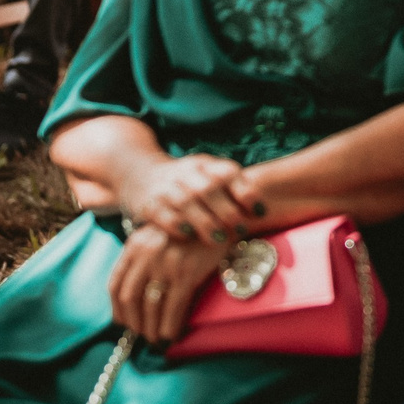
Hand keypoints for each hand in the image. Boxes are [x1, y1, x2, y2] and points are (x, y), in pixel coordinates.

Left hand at [108, 224, 227, 345]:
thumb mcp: (158, 239)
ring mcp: (167, 262)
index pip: (115, 284)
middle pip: (129, 298)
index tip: (123, 323)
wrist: (222, 217)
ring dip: (151, 329)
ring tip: (156, 339)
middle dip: (134, 323)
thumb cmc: (191, 233)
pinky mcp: (187, 271)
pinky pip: (173, 306)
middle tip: (142, 336)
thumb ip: (143, 261)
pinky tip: (171, 335)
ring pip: (150, 306)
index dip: (117, 309)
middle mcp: (147, 253)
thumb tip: (135, 300)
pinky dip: (170, 326)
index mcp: (135, 245)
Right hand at [119, 153, 255, 245]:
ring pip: (186, 202)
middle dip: (227, 210)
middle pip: (209, 188)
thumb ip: (233, 191)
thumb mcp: (209, 177)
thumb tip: (263, 213)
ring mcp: (166, 186)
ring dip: (204, 221)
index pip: (228, 173)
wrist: (140, 174)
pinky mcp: (148, 203)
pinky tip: (188, 236)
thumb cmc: (189, 183)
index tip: (258, 212)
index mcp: (207, 164)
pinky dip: (176, 225)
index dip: (245, 192)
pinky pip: (162, 213)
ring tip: (218, 239)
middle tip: (241, 230)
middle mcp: (187, 172)